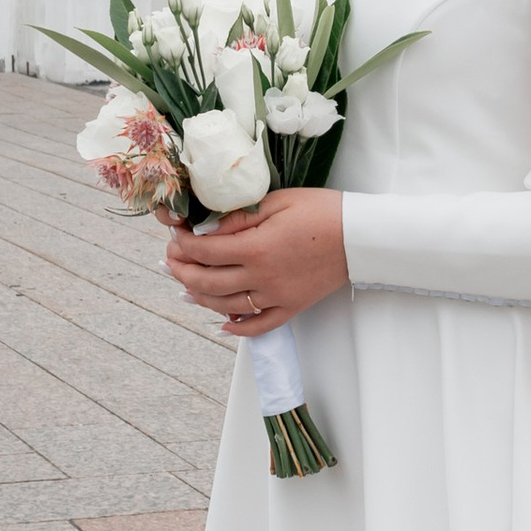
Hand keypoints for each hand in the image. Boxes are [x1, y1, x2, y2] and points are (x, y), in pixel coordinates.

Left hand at [164, 187, 347, 337]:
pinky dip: (238, 329)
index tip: (174, 235)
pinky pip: (260, 326)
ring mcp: (276, 296)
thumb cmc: (322, 212)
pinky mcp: (291, 307)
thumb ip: (238, 217)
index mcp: (256, 247)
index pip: (205, 250)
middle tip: (169, 262)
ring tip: (184, 287)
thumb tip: (206, 228)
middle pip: (207, 282)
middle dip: (182, 271)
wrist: (361, 236)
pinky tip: (222, 324)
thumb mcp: (277, 201)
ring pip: (226, 306)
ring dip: (199, 298)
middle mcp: (262, 277)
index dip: (183, 244)